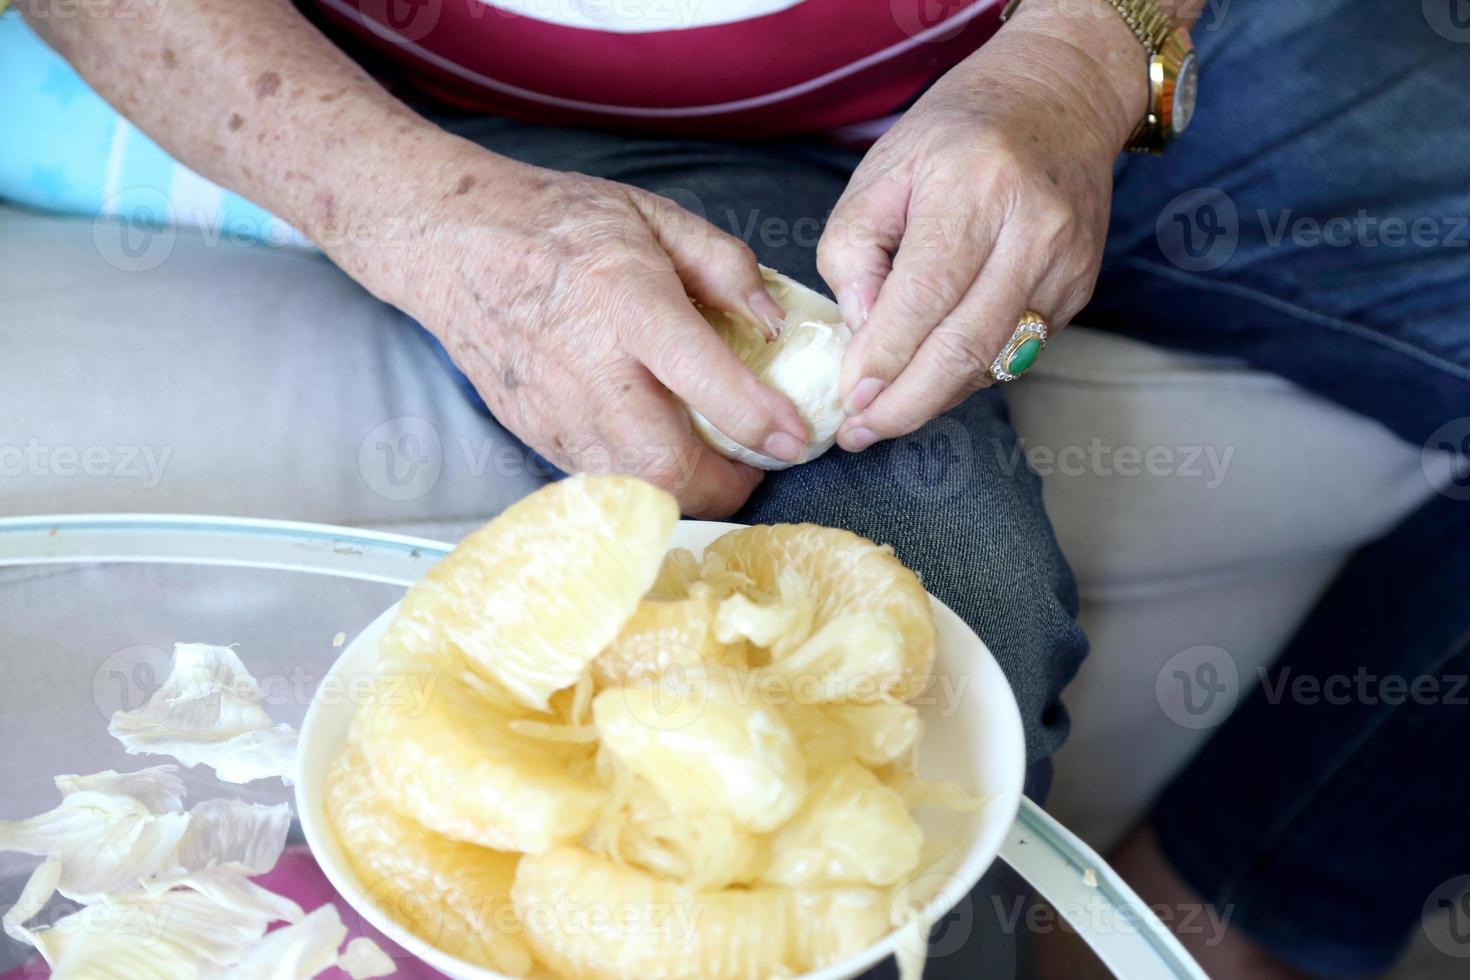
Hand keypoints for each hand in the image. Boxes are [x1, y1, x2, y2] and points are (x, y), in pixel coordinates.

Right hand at [332, 135, 806, 517]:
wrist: (455, 242)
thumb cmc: (559, 224)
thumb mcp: (654, 215)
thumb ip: (724, 265)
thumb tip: (773, 323)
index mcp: (627, 303)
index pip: (702, 379)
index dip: (758, 420)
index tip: (797, 437)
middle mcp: (589, 368)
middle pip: (664, 466)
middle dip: (725, 487)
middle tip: (755, 466)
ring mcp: (555, 410)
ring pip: (631, 488)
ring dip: (685, 492)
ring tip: (713, 466)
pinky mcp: (535, 432)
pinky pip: (600, 479)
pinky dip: (640, 482)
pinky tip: (658, 451)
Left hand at [817, 2, 1146, 450]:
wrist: (1060, 99)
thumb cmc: (955, 135)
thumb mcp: (881, 170)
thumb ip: (855, 251)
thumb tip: (860, 332)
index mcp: (974, 187)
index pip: (925, 296)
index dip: (885, 358)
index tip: (848, 399)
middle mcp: (1031, 230)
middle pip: (965, 345)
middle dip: (906, 404)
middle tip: (860, 434)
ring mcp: (1064, 264)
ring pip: (992, 360)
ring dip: (933, 399)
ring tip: (881, 418)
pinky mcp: (1079, 289)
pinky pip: (1012, 351)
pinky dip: (965, 373)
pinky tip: (929, 376)